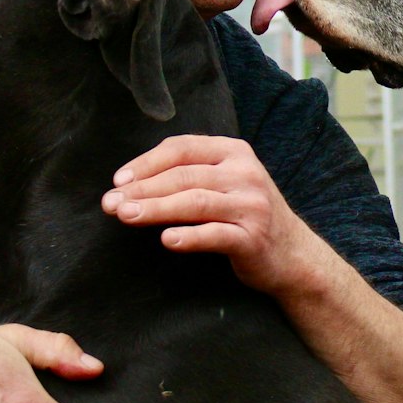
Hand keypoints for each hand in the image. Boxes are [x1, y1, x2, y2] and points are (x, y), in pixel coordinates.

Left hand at [102, 135, 315, 294]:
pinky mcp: (253, 238)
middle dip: (142, 189)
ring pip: (195, 202)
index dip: (146, 162)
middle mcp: (245, 173)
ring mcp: (251, 205)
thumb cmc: (246, 215)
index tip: (118, 180)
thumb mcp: (226, 182)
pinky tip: (166, 240)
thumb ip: (191, 173)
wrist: (293, 254)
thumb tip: (132, 182)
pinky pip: (215, 235)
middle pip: (184, 176)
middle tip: (110, 203)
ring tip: (125, 216)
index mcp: (234, 152)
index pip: (182, 148)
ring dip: (156, 209)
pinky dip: (189, 237)